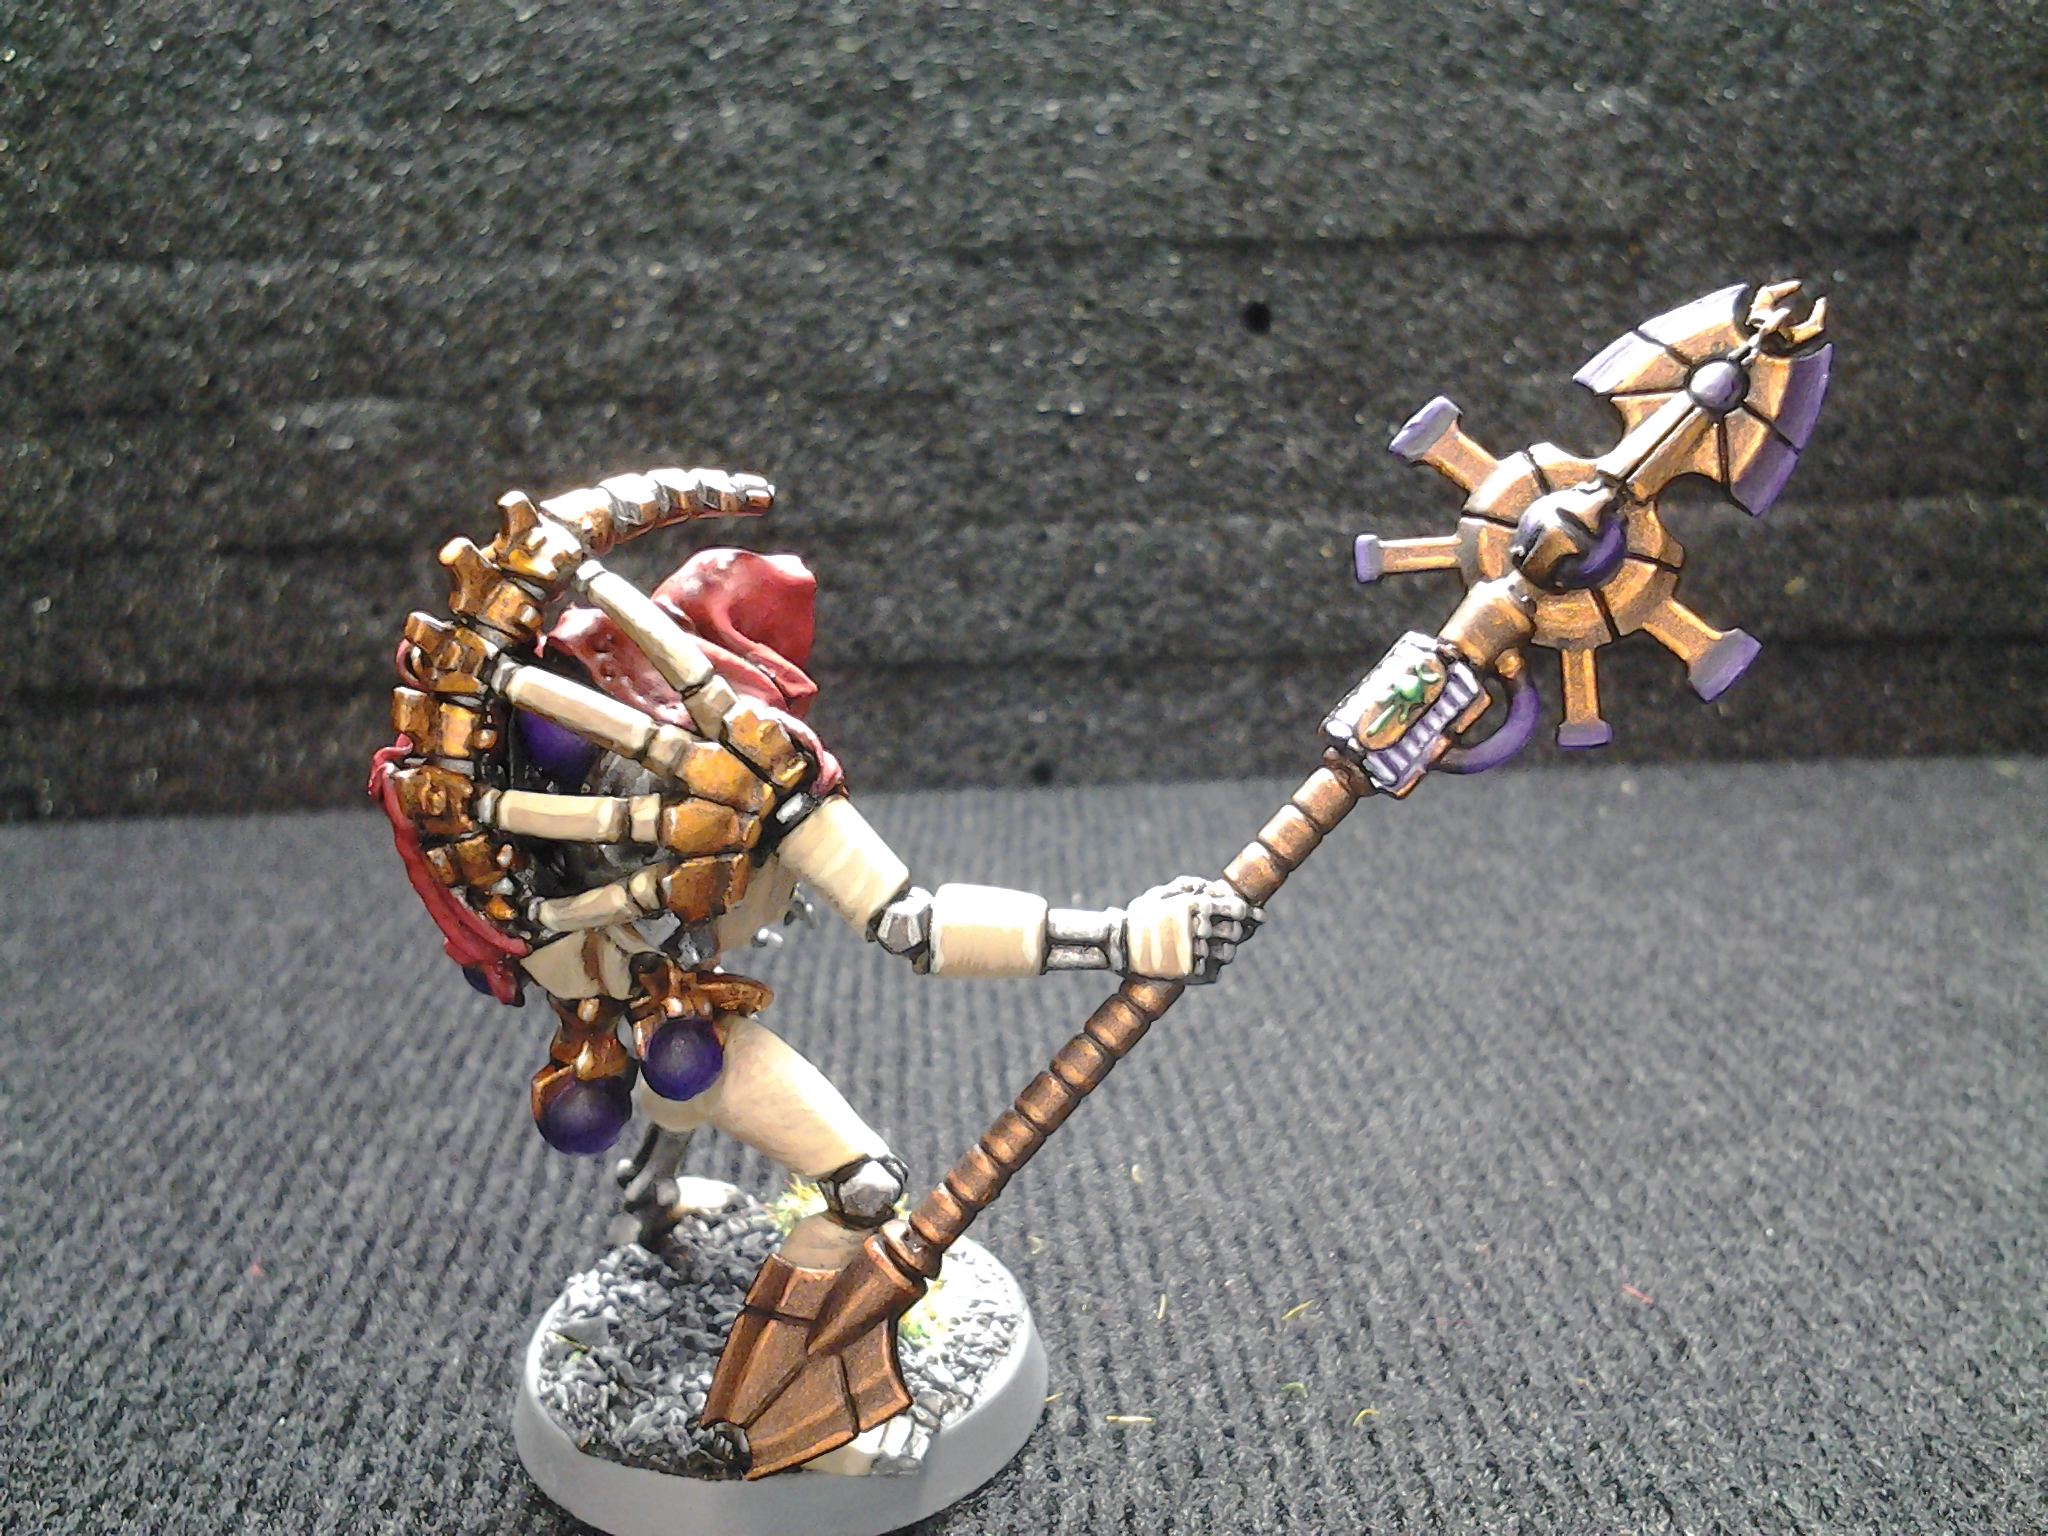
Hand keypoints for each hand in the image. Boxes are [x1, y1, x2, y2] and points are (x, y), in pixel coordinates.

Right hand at [1125, 876, 1263, 983]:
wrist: (1118, 945)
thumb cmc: (1141, 915)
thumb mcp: (1164, 893)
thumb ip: (1192, 887)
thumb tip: (1216, 888)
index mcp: (1197, 906)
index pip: (1239, 909)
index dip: (1252, 913)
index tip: (1259, 916)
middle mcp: (1201, 929)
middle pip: (1238, 932)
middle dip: (1237, 930)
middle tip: (1230, 931)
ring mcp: (1197, 953)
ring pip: (1229, 953)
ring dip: (1225, 949)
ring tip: (1210, 946)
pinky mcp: (1192, 974)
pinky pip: (1215, 971)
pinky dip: (1212, 966)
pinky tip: (1199, 960)